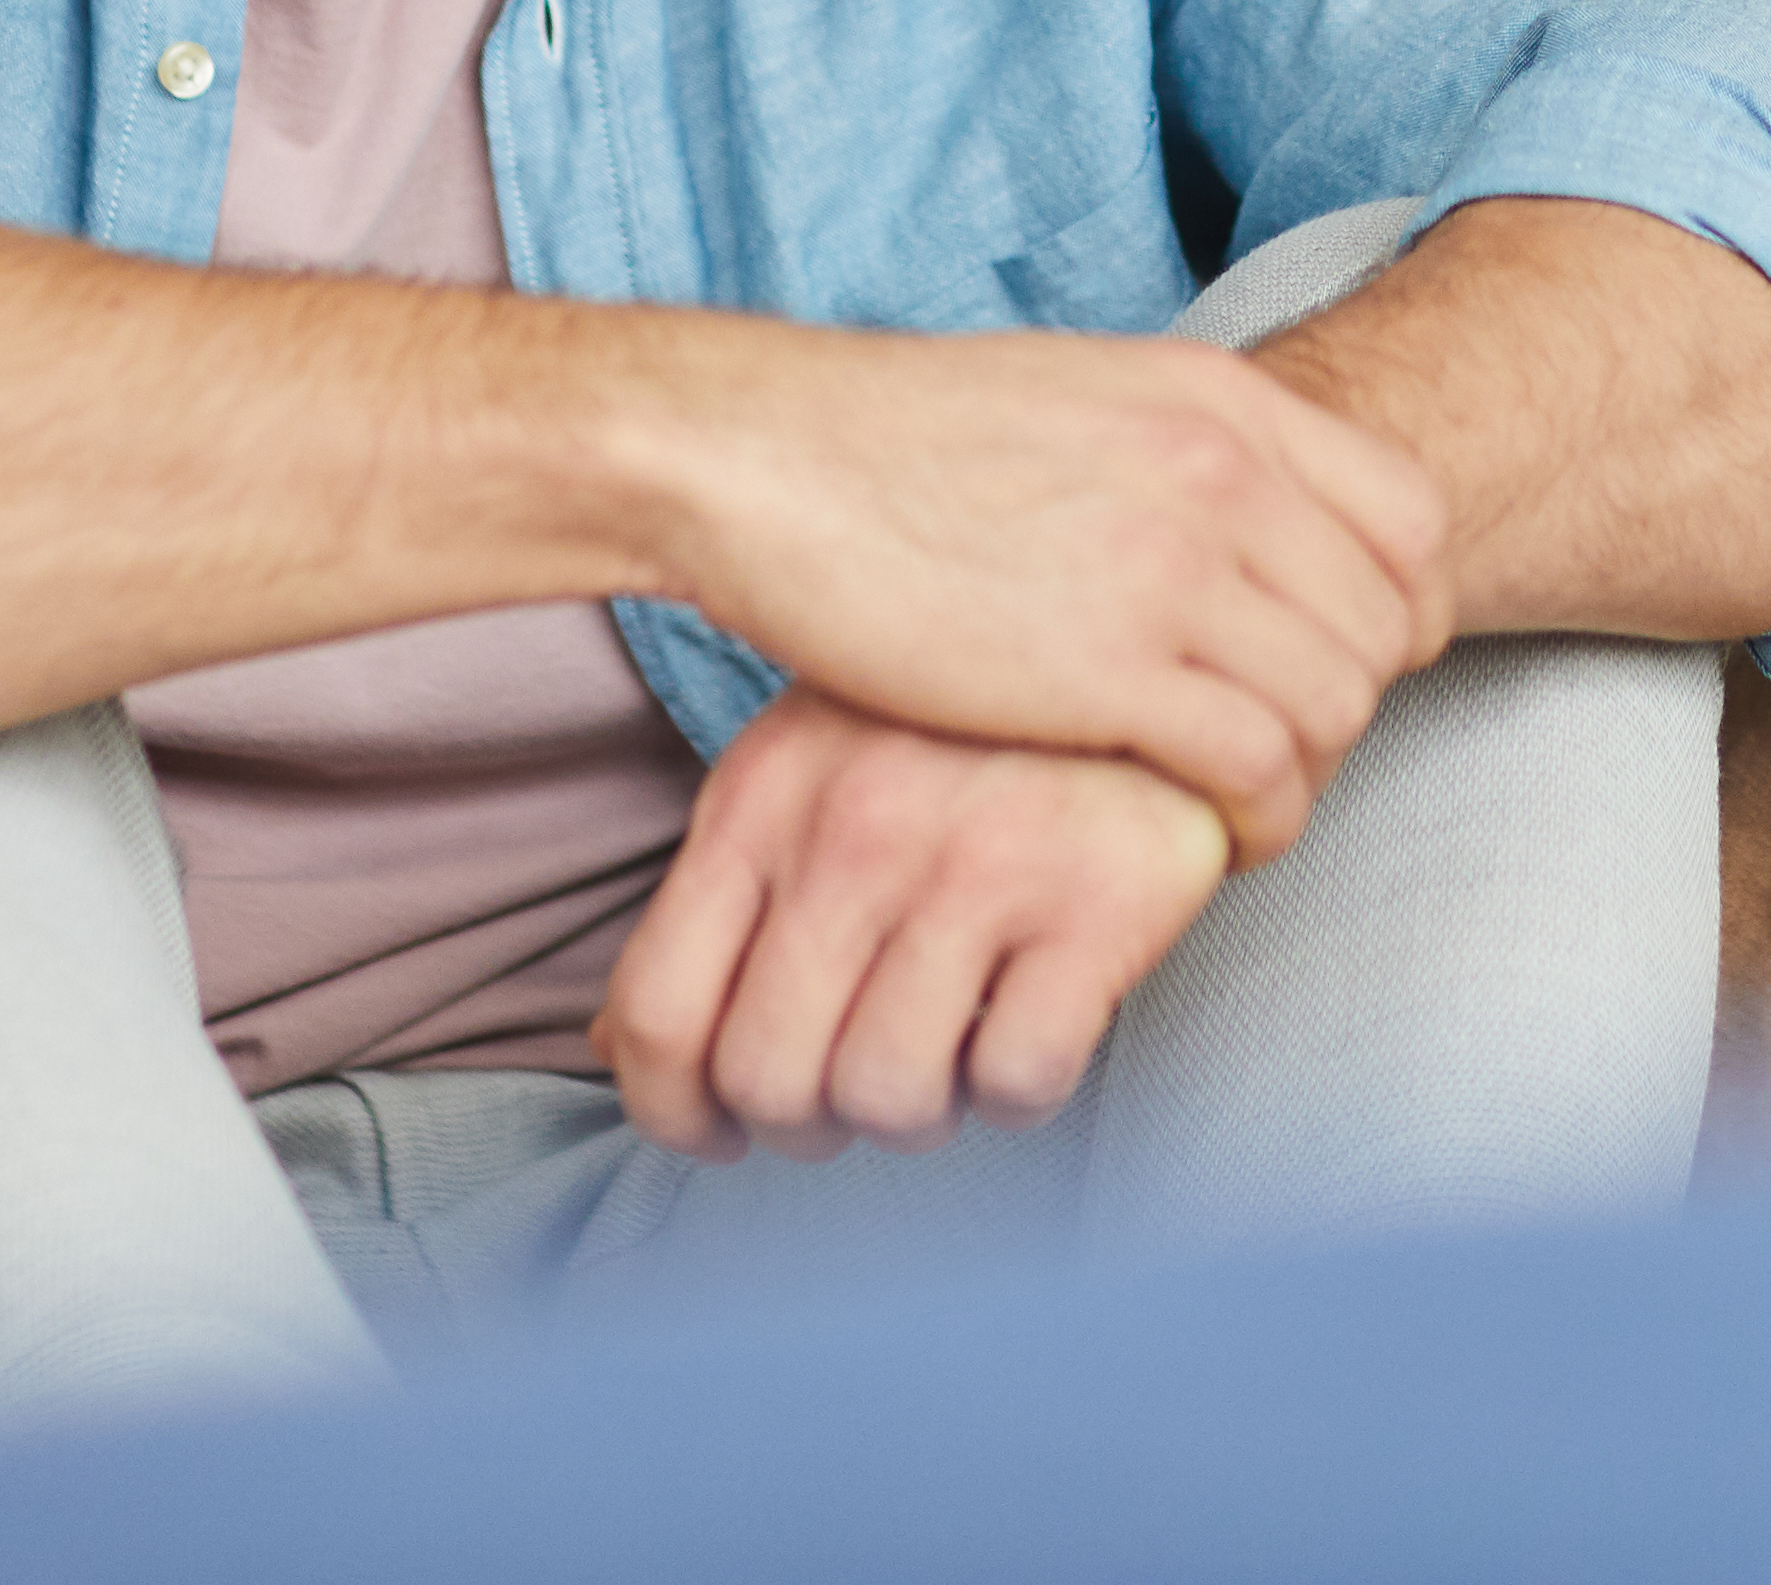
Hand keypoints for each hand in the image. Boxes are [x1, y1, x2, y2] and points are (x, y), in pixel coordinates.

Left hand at [598, 691, 1233, 1161]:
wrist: (1146, 636)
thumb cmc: (959, 725)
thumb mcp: (810, 766)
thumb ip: (728, 894)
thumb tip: (623, 1049)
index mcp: (763, 796)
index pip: (658, 1015)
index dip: (674, 1113)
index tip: (718, 1133)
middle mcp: (855, 830)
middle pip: (769, 1081)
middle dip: (807, 1123)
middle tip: (856, 1089)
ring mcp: (979, 863)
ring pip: (890, 1099)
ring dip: (919, 1110)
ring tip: (952, 1048)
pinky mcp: (1097, 901)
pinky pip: (1020, 1080)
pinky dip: (1020, 1089)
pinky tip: (1032, 1022)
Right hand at [652, 322, 1449, 862]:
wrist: (768, 460)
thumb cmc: (898, 441)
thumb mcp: (1082, 396)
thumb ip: (1182, 449)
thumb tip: (1245, 511)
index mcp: (1220, 398)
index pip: (1412, 517)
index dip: (1400, 610)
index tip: (1345, 664)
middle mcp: (1221, 470)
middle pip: (1387, 623)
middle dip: (1353, 705)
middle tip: (1287, 751)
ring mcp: (1171, 565)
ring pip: (1336, 702)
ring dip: (1308, 772)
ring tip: (1245, 804)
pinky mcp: (1107, 667)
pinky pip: (1257, 765)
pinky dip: (1258, 818)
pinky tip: (1209, 836)